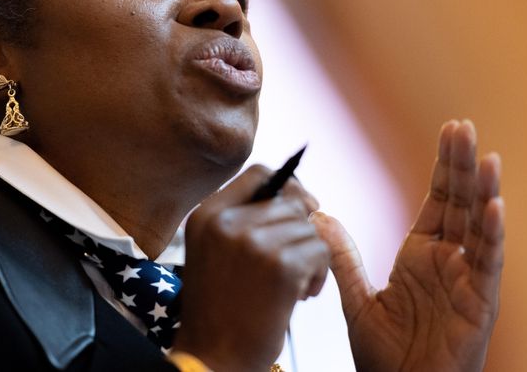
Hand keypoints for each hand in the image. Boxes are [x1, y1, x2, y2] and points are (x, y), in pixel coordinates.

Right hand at [174, 166, 328, 370]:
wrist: (212, 358)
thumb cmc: (219, 311)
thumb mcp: (214, 252)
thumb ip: (243, 219)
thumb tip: (300, 195)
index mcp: (206, 215)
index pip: (258, 173)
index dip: (287, 187)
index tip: (301, 208)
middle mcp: (227, 222)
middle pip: (290, 201)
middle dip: (300, 231)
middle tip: (292, 265)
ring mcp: (254, 242)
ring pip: (309, 228)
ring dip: (310, 259)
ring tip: (290, 287)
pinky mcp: (281, 266)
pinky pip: (320, 252)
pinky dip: (317, 276)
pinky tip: (298, 296)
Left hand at [313, 120, 504, 371]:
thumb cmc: (386, 356)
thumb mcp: (358, 300)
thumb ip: (343, 258)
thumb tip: (321, 217)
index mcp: (422, 254)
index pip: (438, 199)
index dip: (445, 166)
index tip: (450, 130)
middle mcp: (449, 260)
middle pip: (460, 202)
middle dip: (462, 164)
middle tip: (463, 126)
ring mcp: (468, 280)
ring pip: (480, 226)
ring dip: (484, 191)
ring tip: (486, 155)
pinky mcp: (480, 304)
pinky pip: (488, 265)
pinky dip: (493, 236)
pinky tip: (495, 206)